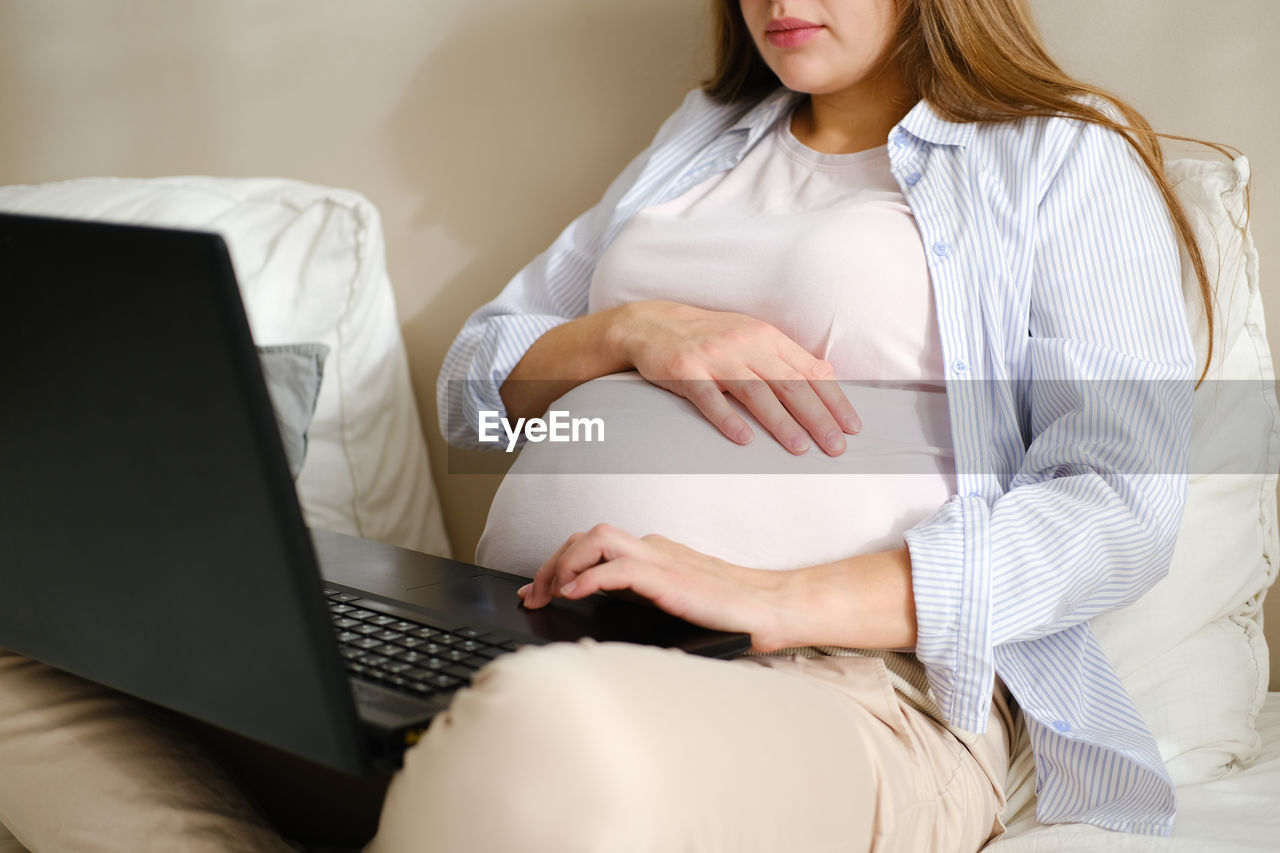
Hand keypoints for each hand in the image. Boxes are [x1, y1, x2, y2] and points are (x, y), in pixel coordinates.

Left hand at [516, 523, 792, 651]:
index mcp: (652, 553)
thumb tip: (596, 608)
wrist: (768, 608)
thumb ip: (639, 597)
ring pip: (597, 540)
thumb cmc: (726, 610)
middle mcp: (652, 549)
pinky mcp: (669, 578)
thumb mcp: (671, 601)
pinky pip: (619, 568)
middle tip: (534, 594)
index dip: (559, 563)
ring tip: (549, 592)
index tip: (538, 589)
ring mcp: (661, 560)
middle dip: (553, 562)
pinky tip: (574, 594)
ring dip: (565, 563)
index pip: (593, 544)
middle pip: (587, 536)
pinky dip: (590, 577)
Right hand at [609, 301, 860, 455]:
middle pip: (789, 384)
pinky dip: (728, 419)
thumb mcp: (751, 335)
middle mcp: (745, 344)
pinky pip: (709, 398)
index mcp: (766, 336)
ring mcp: (715, 357)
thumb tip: (827, 372)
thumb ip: (786, 355)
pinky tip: (744, 439)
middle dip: (817, 417)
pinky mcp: (685, 370)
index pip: (809, 371)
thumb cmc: (708, 335)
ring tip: (800, 448)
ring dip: (781, 422)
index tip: (852, 427)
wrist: (651, 324)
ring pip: (756, 392)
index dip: (834, 400)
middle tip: (836, 446)